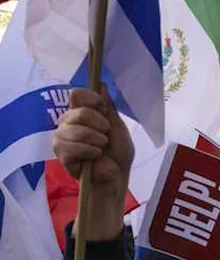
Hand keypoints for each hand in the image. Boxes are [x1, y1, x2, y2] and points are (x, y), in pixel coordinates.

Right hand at [53, 88, 133, 239]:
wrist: (116, 175)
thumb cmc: (117, 152)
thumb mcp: (118, 126)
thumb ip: (108, 107)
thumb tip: (101, 84)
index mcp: (83, 112)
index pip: (77, 94)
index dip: (91, 99)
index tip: (104, 109)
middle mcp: (69, 121)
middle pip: (78, 111)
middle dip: (99, 124)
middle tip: (106, 137)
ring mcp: (62, 136)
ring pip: (73, 128)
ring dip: (95, 140)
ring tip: (101, 148)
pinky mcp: (60, 152)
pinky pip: (70, 146)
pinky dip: (88, 151)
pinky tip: (94, 156)